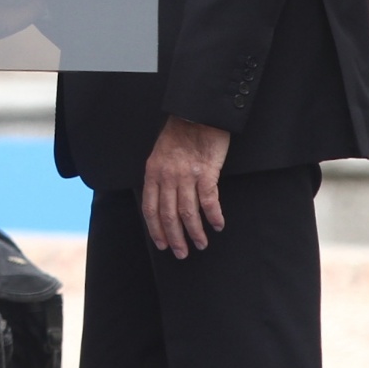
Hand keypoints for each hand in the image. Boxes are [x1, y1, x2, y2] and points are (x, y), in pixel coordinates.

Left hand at [140, 116, 230, 258]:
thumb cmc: (180, 133)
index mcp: (153, 172)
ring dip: (195, 232)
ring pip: (188, 213)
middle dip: (175, 238)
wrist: (197, 114)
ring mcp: (186, 175)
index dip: (156, 229)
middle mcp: (167, 176)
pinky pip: (209, 201)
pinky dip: (214, 216)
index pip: (150, 208)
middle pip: (168, 215)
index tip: (162, 244)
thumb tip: (162, 201)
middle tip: (182, 253)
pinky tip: (218, 225)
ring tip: (201, 244)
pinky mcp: (206, 173)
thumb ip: (159, 176)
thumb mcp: (160, 153)